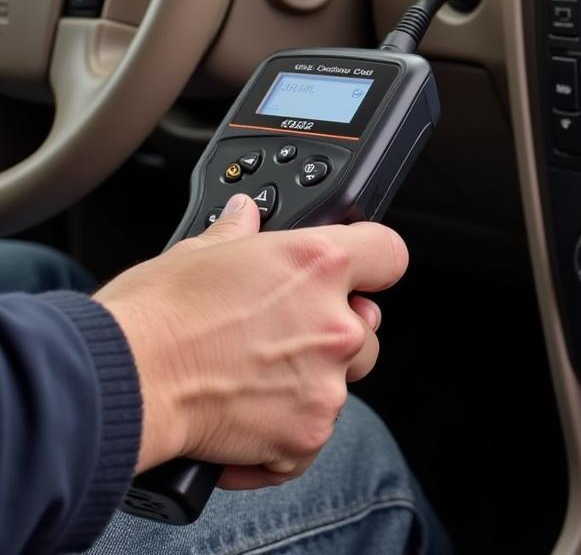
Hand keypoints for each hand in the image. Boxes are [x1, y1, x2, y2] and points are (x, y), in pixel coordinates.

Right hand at [94, 195, 406, 484]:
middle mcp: (333, 322)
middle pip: (367, 325)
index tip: (358, 273)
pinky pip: (314, 436)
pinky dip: (287, 435)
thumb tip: (245, 214)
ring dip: (313, 380)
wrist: (123, 380)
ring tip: (257, 376)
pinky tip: (248, 420)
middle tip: (283, 333)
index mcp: (317, 263)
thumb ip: (240, 232)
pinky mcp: (306, 434)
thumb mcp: (200, 250)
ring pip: (346, 380)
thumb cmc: (155, 314)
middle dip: (335, 329)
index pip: (388, 253)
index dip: (372, 262)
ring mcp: (326, 382)